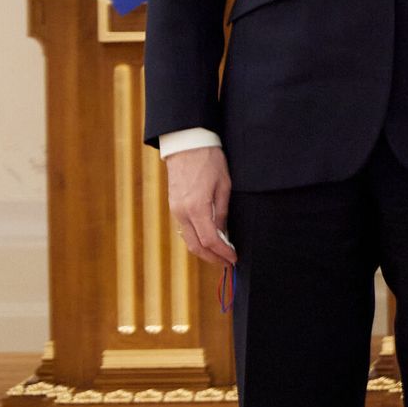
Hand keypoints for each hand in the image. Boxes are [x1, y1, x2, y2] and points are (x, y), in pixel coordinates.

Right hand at [165, 146, 236, 265]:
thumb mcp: (224, 185)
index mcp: (196, 208)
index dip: (223, 253)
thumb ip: (222, 212)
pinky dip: (196, 239)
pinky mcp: (173, 206)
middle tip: (227, 262)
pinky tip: (209, 239)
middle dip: (212, 258)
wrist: (187, 144)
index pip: (210, 241)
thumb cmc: (209, 161)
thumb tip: (223, 233)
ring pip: (188, 240)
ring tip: (220, 254)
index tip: (234, 258)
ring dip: (203, 251)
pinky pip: (184, 230)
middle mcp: (182, 213)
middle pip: (195, 246)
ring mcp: (175, 210)